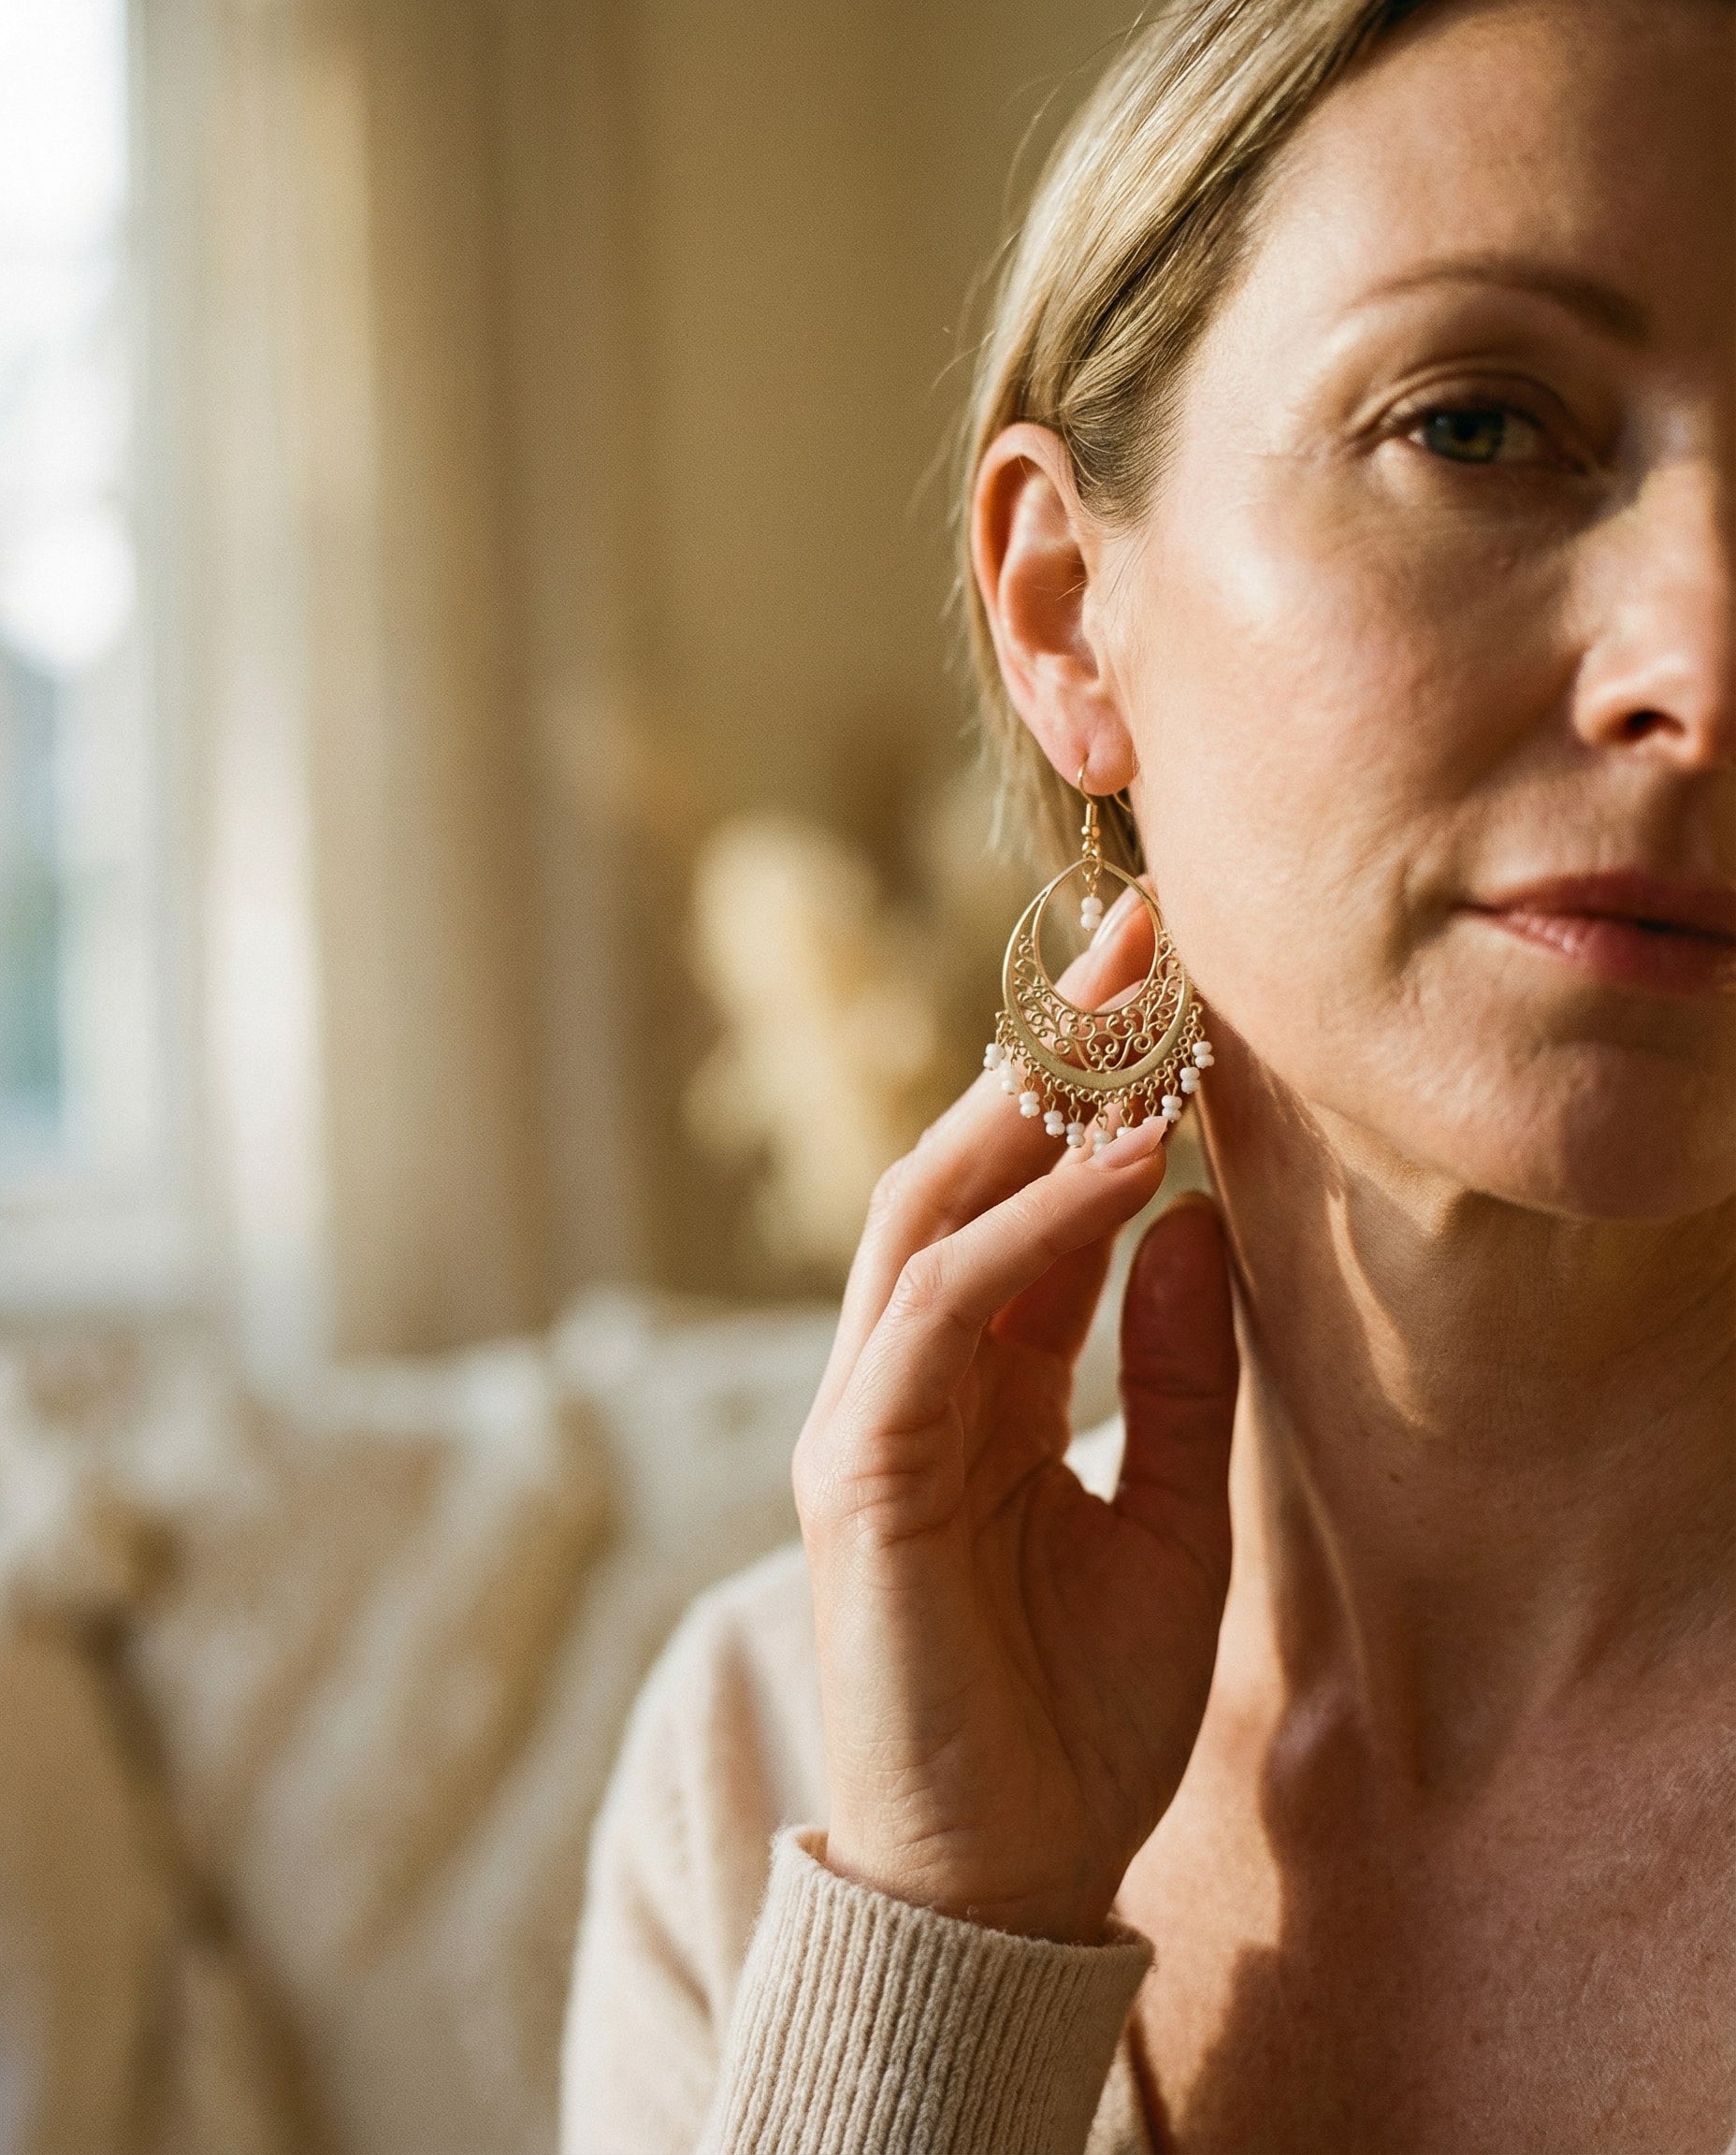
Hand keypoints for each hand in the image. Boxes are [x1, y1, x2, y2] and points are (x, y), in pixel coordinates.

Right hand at [792, 893, 1238, 1945]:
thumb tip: (1195, 1220)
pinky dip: (1021, 1233)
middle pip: (962, 1174)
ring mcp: (867, 1419)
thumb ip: (1172, 1375)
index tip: (1174, 996)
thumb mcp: (1167, 1521)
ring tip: (1128, 1016)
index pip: (1022, 1209)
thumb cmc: (1077, 1718)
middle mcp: (905, 1381)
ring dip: (1028, 1110)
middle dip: (1048, 1053)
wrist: (1003, 1885)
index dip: (1094, 1097)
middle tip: (1139, 936)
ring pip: (929, 1217)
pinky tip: (1111, 1164)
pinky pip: (938, 1316)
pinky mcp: (861, 1473)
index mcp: (974, 1391)